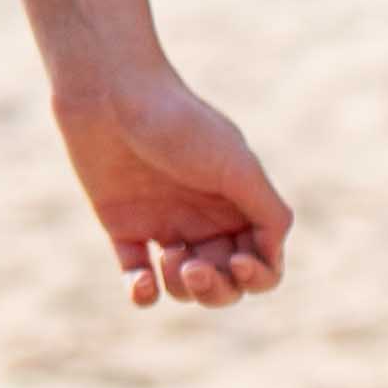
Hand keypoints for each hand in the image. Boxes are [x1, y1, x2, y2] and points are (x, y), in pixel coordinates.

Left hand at [53, 49, 290, 313]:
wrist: (110, 95)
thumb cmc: (179, 123)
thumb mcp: (235, 163)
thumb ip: (266, 209)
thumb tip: (276, 251)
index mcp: (239, 202)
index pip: (264, 261)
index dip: (259, 275)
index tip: (239, 262)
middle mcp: (206, 218)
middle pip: (226, 282)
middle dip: (217, 289)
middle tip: (195, 267)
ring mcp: (166, 225)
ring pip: (185, 287)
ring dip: (183, 287)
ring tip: (169, 256)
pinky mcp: (125, 229)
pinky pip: (139, 279)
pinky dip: (144, 293)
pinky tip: (144, 283)